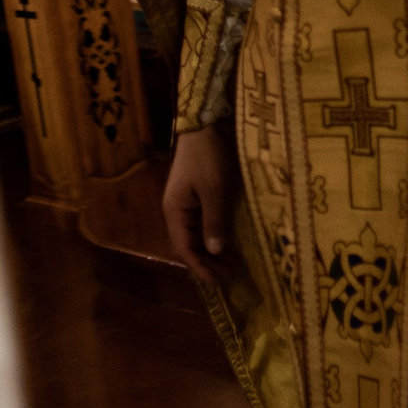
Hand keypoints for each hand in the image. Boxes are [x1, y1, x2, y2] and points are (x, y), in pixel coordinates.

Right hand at [163, 125, 235, 284]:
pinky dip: (215, 237)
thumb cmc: (208, 156)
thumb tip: (214, 252)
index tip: (219, 282)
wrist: (204, 124)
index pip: (185, 249)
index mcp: (175, 212)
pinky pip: (204, 224)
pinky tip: (228, 244)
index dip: (201, 268)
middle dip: (209, 263)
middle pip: (190, 246)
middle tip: (232, 275)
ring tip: (233, 264)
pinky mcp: (197, 196)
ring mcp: (186, 204)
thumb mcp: (214, 189)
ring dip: (212, 252)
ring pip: (197, 236)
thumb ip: (214, 221)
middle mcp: (177, 211)